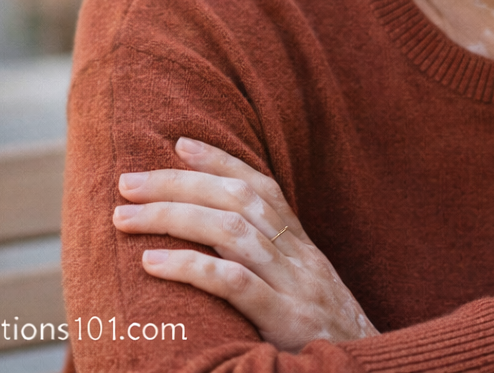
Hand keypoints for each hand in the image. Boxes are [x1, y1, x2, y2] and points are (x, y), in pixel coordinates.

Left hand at [112, 137, 377, 351]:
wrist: (369, 372)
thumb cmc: (326, 341)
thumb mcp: (305, 294)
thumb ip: (272, 269)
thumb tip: (215, 247)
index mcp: (302, 247)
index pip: (260, 186)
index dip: (221, 160)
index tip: (180, 143)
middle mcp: (299, 256)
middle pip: (237, 199)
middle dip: (179, 183)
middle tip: (129, 182)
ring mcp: (293, 285)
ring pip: (230, 231)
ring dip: (172, 216)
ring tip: (125, 217)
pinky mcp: (285, 321)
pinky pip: (233, 283)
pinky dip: (190, 267)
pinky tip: (152, 263)